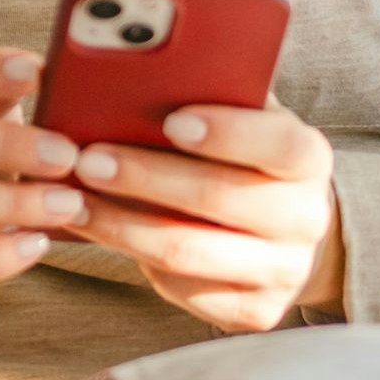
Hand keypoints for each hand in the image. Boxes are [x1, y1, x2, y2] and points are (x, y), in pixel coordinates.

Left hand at [67, 102, 340, 335]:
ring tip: (72, 201)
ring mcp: (284, 270)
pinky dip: (132, 261)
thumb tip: (135, 67)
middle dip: (145, 178)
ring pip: (187, 251)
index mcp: (308, 158)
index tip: (172, 122)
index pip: (279, 143)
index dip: (227, 133)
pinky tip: (99, 233)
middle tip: (86, 161)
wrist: (280, 228)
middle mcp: (305, 218)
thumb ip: (207, 93)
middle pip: (220, 199)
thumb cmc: (240, 156)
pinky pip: (183, 289)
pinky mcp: (255, 311)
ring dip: (120, 225)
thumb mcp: (240, 117)